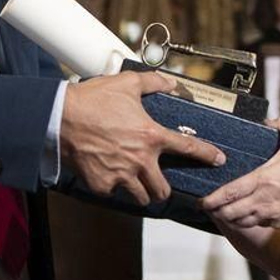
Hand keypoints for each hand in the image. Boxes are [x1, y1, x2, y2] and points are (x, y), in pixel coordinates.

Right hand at [60, 70, 224, 205]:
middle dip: (162, 189)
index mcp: (150, 136)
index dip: (208, 155)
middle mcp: (140, 160)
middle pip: (162, 190)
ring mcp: (120, 175)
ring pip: (140, 197)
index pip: (188, 148)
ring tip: (132, 182)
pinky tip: (105, 174)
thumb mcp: (127, 84)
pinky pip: (112, 192)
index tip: (219, 160)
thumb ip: (153, 83)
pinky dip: (111, 186)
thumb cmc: (92, 99)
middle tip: (156, 182)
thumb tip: (170, 82)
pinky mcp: (101, 184)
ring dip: (140, 192)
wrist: (60, 117)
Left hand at [202, 116, 279, 227]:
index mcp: (262, 180)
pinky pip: (255, 225)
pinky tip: (243, 215)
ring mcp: (269, 214)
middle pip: (229, 213)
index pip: (229, 194)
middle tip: (208, 205)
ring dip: (228, 218)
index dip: (211, 200)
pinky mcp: (277, 223)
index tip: (201, 200)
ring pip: (239, 223)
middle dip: (216, 211)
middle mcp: (262, 200)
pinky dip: (245, 222)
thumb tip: (270, 119)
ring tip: (222, 212)